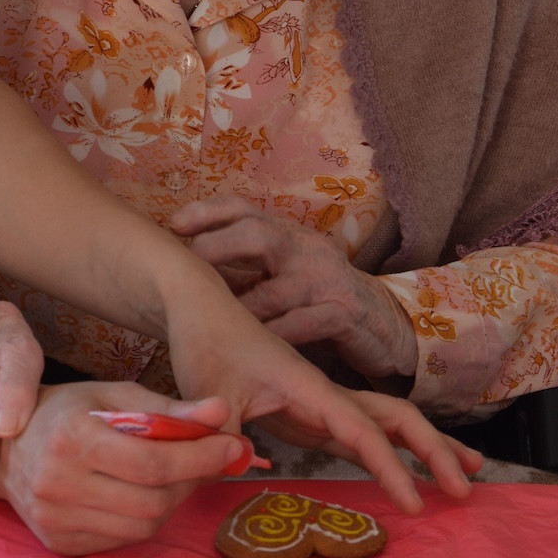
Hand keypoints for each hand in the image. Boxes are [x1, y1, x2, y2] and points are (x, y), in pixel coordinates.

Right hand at [0, 383, 246, 554]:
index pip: (151, 462)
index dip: (199, 458)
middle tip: (203, 462)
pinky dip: (141, 519)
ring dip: (170, 503)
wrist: (3, 449)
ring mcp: (56, 520)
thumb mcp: (112, 396)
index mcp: (71, 439)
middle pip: (152, 501)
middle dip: (189, 482)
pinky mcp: (59, 543)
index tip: (231, 446)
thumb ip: (167, 408)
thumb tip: (220, 412)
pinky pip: (121, 541)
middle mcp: (59, 484)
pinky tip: (138, 495)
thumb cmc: (64, 413)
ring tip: (170, 478)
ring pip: (142, 527)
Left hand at [159, 256, 479, 513]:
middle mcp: (325, 392)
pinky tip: (403, 476)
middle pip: (395, 418)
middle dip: (434, 452)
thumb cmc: (207, 343)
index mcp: (308, 386)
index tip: (414, 503)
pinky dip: (387, 456)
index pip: (362, 430)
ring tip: (462, 478)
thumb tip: (238, 469)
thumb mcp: (208, 390)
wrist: (201, 308)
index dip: (391, 467)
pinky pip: (359, 437)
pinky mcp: (309, 414)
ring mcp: (321, 403)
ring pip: (385, 424)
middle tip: (465, 492)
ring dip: (425, 448)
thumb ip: (222, 433)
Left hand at [172, 196, 418, 377]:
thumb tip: (185, 272)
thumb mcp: (283, 275)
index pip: (244, 209)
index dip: (208, 212)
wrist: (384, 325)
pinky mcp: (345, 314)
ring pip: (275, 288)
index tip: (173, 224)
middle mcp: (306, 249)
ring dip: (240, 306)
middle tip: (187, 268)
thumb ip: (244, 270)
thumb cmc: (318, 300)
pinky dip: (275, 336)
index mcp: (287, 235)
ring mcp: (327, 280)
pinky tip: (251, 348)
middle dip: (217, 247)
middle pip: (258, 234)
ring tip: (209, 320)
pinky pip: (303, 324)